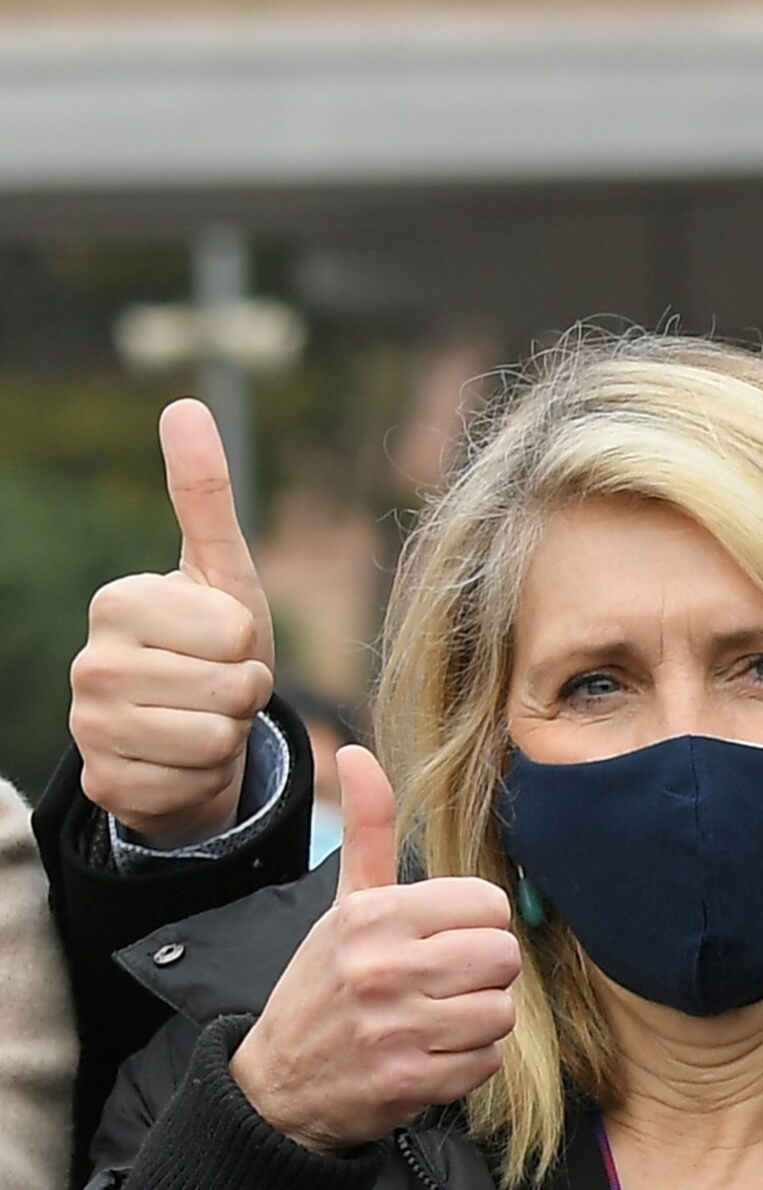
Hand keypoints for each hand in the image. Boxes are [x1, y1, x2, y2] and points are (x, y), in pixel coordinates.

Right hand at [69, 399, 278, 844]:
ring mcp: (88, 728)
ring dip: (228, 735)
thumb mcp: (222, 572)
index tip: (221, 642)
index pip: (235, 630)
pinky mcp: (103, 785)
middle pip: (232, 686)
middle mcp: (90, 664)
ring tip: (204, 719)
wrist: (192, 732)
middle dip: (245, 692)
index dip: (248, 642)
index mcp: (116, 603)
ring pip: (214, 738)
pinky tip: (181, 761)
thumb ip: (203, 493)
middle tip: (217, 687)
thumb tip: (183, 404)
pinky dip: (203, 777)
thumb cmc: (214, 646)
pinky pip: (191, 783)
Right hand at [229, 748, 519, 1152]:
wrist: (275, 1085)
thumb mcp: (342, 905)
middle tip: (444, 983)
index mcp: (373, 916)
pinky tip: (429, 1054)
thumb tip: (355, 753)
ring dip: (478, 1020)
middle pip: (504, 957)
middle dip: (483, 972)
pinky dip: (468, 1062)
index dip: (476, 924)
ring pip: (501, 1010)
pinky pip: (487, 1060)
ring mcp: (395, 1029)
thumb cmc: (324, 984)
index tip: (445, 939)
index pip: (488, 904)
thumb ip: (366, 830)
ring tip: (435, 1020)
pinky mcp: (408, 1082)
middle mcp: (383, 969)